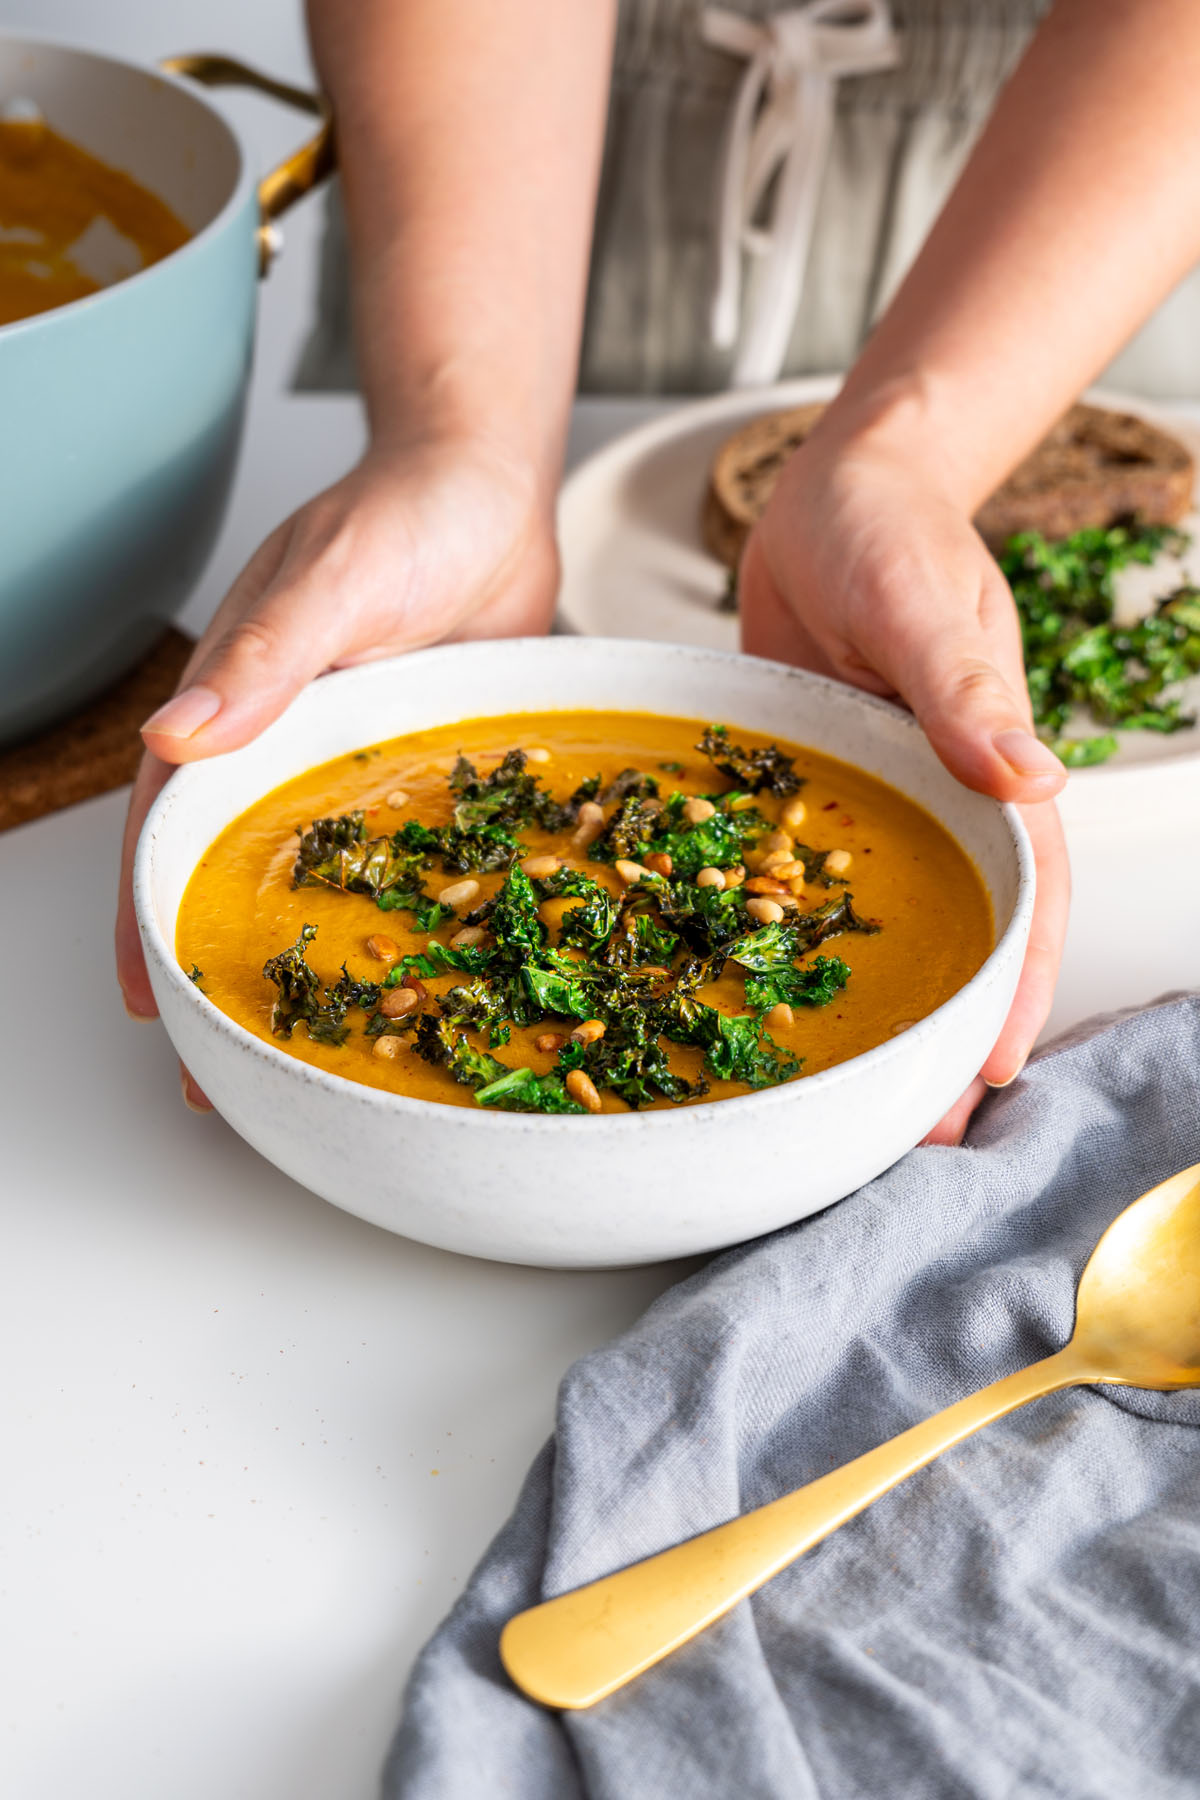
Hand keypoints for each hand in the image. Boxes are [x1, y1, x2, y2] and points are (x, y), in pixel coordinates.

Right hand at [115, 436, 558, 1102]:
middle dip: (227, 961)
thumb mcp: (335, 579)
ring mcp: (358, 761)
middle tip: (230, 1063)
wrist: (491, 487)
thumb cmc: (404, 513)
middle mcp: (290, 744)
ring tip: (321, 1049)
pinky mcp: (425, 765)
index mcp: (239, 703)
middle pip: (240, 866)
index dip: (149, 911)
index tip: (149, 998)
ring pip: (324, 874)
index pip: (170, 823)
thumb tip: (177, 737)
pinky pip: (406, 849)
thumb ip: (268, 655)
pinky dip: (404, 909)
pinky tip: (426, 969)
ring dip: (315, 952)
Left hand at [739, 427, 1069, 1143]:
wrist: (829, 490)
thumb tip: (1033, 780)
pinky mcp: (802, 791)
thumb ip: (965, 691)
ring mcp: (869, 802)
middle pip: (951, 933)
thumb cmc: (892, 531)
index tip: (987, 1076)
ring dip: (864, 1002)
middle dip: (938, 1029)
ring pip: (870, 921)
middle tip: (902, 1130)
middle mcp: (933, 801)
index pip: (1020, 899)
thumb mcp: (925, 605)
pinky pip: (791, 876)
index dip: (1012, 992)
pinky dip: (777, 936)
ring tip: (830, 1093)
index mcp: (984, 772)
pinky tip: (732, 987)